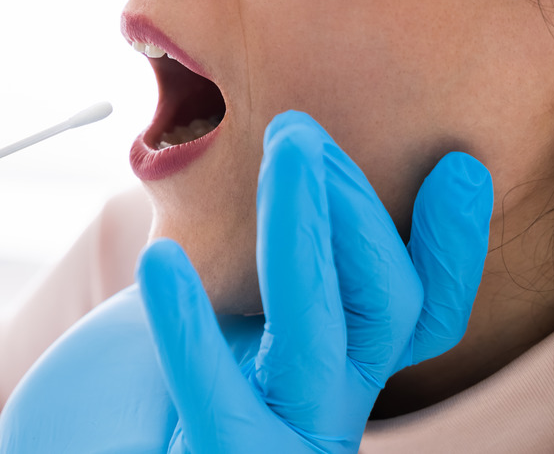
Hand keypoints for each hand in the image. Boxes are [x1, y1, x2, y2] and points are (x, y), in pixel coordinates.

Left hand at [138, 111, 492, 452]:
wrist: (93, 451)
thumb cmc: (139, 390)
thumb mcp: (212, 317)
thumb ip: (251, 267)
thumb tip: (275, 167)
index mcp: (333, 369)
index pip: (414, 314)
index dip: (449, 249)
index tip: (460, 168)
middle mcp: (325, 408)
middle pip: (383, 309)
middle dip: (355, 208)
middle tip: (302, 131)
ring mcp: (281, 442)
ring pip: (317, 334)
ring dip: (301, 231)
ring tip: (281, 153)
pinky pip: (218, 398)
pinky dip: (190, 326)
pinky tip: (161, 259)